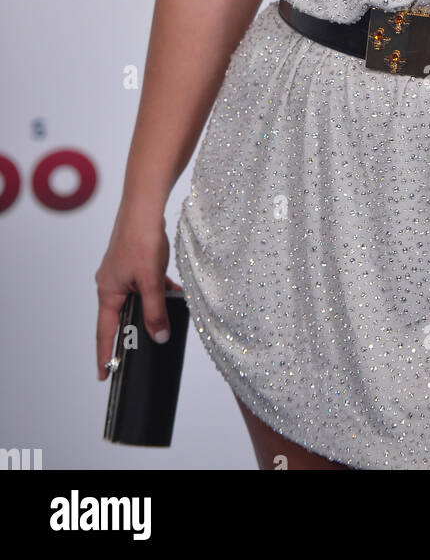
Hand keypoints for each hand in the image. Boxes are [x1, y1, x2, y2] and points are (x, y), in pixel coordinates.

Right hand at [95, 204, 183, 380]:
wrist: (145, 206)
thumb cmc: (142, 239)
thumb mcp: (151, 281)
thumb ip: (155, 311)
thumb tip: (158, 337)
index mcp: (108, 291)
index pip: (105, 332)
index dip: (105, 355)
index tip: (105, 376)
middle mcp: (110, 283)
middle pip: (120, 317)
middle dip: (132, 332)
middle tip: (139, 354)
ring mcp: (122, 272)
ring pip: (135, 300)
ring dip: (149, 308)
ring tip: (162, 321)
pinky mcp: (134, 262)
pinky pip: (144, 285)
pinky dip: (156, 291)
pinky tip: (172, 291)